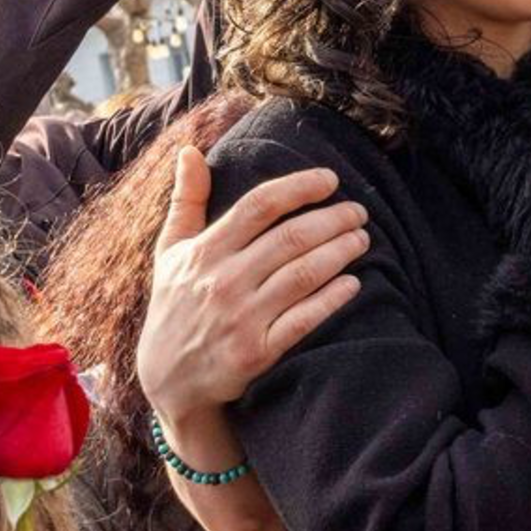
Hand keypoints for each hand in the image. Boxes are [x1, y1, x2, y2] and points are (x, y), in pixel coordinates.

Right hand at [135, 103, 366, 425]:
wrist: (168, 379)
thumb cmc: (175, 305)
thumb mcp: (169, 252)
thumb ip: (185, 201)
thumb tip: (189, 151)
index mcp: (204, 251)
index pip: (259, 206)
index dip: (299, 188)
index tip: (330, 180)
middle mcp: (223, 281)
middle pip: (290, 238)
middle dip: (332, 220)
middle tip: (358, 212)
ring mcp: (241, 318)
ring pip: (302, 275)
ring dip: (339, 253)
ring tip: (362, 239)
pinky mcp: (256, 353)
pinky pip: (303, 320)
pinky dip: (331, 299)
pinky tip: (353, 283)